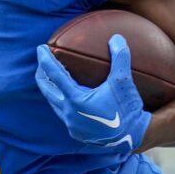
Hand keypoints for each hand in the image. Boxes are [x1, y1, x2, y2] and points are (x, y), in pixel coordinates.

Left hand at [35, 33, 151, 150]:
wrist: (134, 136)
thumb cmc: (127, 108)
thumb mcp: (124, 81)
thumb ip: (120, 57)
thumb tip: (116, 37)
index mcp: (76, 99)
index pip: (55, 75)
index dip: (45, 60)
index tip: (40, 48)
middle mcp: (69, 113)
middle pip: (47, 90)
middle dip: (42, 74)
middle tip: (43, 61)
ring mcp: (71, 124)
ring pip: (54, 103)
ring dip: (51, 89)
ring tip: (52, 78)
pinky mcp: (76, 132)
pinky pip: (63, 114)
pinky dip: (62, 102)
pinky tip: (67, 96)